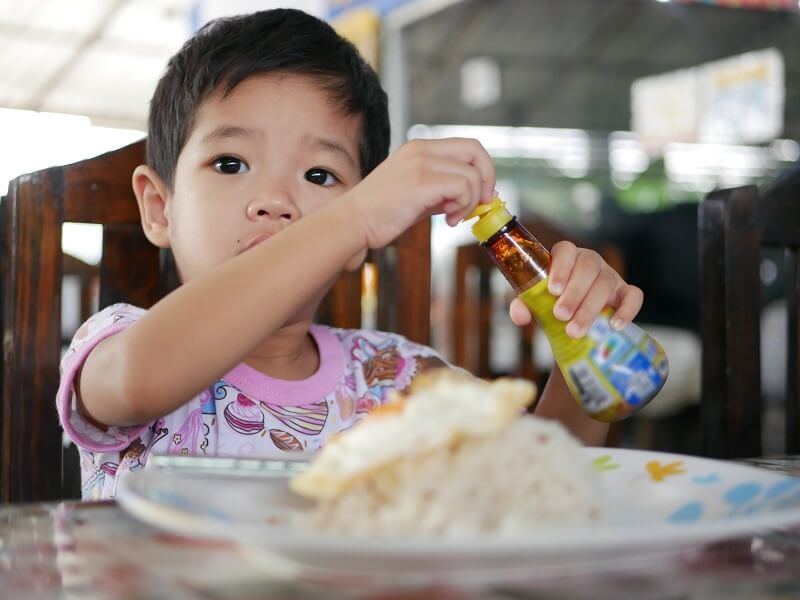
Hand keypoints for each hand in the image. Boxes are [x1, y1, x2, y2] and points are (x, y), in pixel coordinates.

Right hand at [347, 138, 495, 248]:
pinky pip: (463, 188)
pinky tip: (447, 219)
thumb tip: (478, 195)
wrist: (353, 221)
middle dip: (486, 179)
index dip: (483, 169)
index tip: (481, 194)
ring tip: (452, 217)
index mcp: (420, 148)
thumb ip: (444, 188)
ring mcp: (421, 163)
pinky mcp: (422, 181)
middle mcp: (422, 149)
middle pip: (475, 151)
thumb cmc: (381, 212)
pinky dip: (463, 206)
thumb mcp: (417, 193)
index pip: (467, 146)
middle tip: (479, 204)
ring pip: (472, 175)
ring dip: (470, 201)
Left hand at [509, 241, 642, 337]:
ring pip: (605, 283)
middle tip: (560, 315)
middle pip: (587, 267)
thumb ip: (524, 306)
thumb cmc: (554, 305)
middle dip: (574, 293)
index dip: (560, 268)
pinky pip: (634, 295)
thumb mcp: (537, 304)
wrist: (574, 320)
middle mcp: (590, 262)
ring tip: (574, 330)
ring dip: (590, 308)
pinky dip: (627, 310)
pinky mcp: (626, 293)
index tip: (552, 290)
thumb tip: (520, 316)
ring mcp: (610, 276)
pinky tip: (614, 326)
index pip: (566, 250)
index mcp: (567, 258)